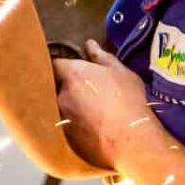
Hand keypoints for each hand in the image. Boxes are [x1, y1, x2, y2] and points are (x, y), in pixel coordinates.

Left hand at [54, 40, 156, 174]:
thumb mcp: (121, 73)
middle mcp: (61, 94)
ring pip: (57, 105)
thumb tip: (89, 44)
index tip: (72, 70)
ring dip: (69, 106)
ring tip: (90, 112)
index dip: (63, 66)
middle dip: (64, 86)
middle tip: (85, 93)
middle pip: (53, 85)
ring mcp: (59, 116)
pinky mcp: (62, 136)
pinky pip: (62, 124)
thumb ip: (102, 57)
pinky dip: (71, 123)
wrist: (130, 140)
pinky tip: (89, 127)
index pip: (55, 63)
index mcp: (74, 74)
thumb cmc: (129, 102)